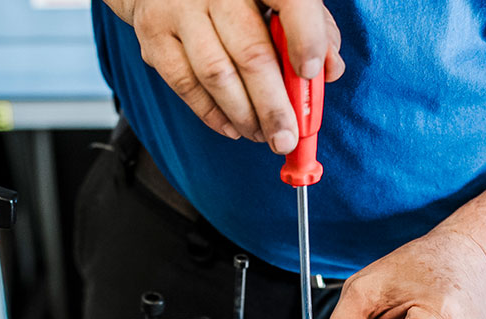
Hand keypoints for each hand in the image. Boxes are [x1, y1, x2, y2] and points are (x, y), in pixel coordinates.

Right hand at [105, 0, 343, 152]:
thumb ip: (311, 24)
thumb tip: (330, 69)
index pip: (291, 1)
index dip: (305, 38)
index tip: (310, 74)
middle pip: (251, 53)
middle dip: (273, 106)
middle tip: (287, 138)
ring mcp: (181, 9)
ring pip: (216, 75)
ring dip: (244, 115)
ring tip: (262, 135)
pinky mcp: (155, 34)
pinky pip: (186, 84)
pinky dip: (212, 114)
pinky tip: (233, 127)